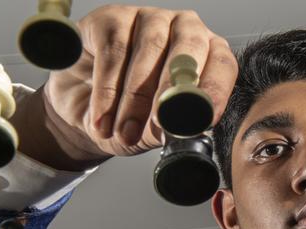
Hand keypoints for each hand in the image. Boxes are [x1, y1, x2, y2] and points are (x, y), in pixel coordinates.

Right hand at [18, 5, 237, 169]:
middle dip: (173, 91)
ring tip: (125, 133)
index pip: (222, 64)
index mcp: (209, 54)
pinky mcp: (112, 17)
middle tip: (161, 123)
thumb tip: (184, 133)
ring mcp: (150, 18)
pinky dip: (107, 91)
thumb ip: (174, 127)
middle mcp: (185, 29)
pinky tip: (102, 120)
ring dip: (135, 99)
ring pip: (149, 50)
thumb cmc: (132, 115)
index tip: (204, 119)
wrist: (83, 107)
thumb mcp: (157, 129)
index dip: (215, 90)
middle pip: (188, 49)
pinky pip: (114, 50)